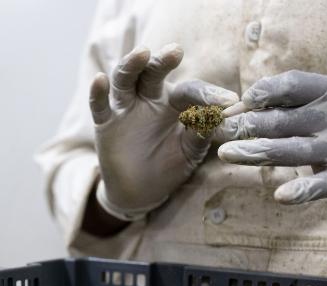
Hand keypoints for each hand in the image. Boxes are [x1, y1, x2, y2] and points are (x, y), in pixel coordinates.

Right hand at [89, 44, 238, 220]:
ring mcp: (126, 108)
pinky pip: (99, 104)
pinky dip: (98, 92)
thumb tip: (222, 115)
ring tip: (142, 53)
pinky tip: (100, 80)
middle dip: (163, 61)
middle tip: (175, 51)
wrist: (141, 193)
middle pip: (154, 71)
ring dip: (132, 65)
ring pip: (125, 79)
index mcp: (175, 102)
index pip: (190, 91)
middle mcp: (150, 98)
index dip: (209, 96)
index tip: (229, 103)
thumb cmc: (170, 166)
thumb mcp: (190, 151)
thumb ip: (202, 132)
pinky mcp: (105, 123)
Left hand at [218, 70, 326, 204]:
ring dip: (257, 152)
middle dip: (248, 125)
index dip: (262, 92)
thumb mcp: (317, 99)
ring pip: (293, 151)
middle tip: (217, 130)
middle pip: (284, 121)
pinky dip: (302, 191)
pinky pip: (321, 185)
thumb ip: (281, 100)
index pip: (293, 85)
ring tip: (225, 154)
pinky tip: (280, 196)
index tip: (236, 102)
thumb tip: (235, 108)